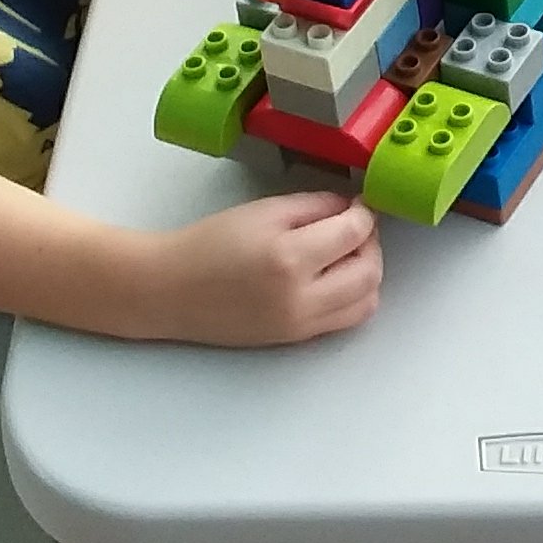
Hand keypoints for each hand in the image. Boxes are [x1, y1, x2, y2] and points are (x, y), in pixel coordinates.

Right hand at [160, 190, 382, 346]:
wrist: (170, 290)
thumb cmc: (208, 245)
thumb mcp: (262, 211)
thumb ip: (314, 206)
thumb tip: (351, 208)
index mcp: (289, 258)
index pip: (354, 234)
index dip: (364, 214)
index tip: (359, 204)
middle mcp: (301, 298)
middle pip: (370, 271)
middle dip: (371, 244)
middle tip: (355, 227)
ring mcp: (300, 324)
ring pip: (367, 301)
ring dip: (367, 273)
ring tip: (345, 253)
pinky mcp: (296, 339)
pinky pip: (346, 320)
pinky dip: (353, 296)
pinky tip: (334, 277)